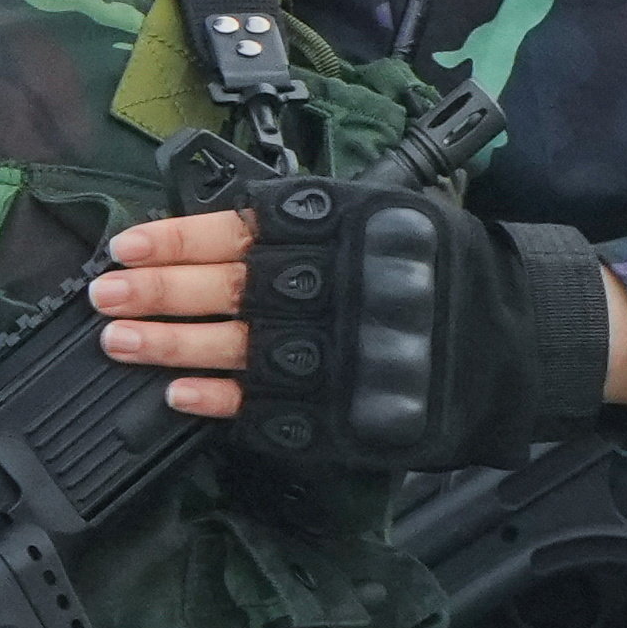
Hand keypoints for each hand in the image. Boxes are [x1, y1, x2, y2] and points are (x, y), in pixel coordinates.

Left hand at [100, 210, 626, 421]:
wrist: (521, 337)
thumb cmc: (442, 269)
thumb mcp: (384, 215)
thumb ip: (307, 219)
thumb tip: (207, 229)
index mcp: (351, 228)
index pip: (249, 229)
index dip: (182, 238)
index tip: (128, 243)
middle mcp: (347, 287)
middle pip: (237, 289)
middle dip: (163, 291)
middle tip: (105, 293)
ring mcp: (350, 354)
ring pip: (243, 349)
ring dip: (173, 345)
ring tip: (119, 339)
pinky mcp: (355, 413)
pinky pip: (276, 410)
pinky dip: (223, 402)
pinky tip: (179, 393)